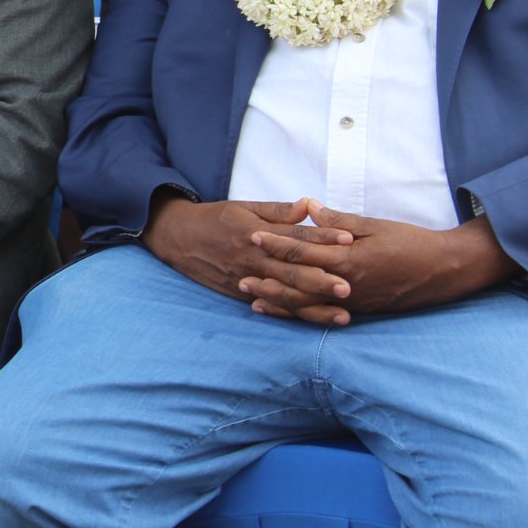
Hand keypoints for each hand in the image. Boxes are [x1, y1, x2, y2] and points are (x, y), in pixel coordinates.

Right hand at [141, 194, 339, 314]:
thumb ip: (278, 210)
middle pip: (292, 270)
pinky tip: (312, 321)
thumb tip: (309, 207)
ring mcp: (246, 278)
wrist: (177, 237)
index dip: (322, 237)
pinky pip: (270, 306)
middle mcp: (252, 257)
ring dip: (314, 305)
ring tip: (342, 314)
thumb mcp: (244, 207)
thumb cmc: (215, 218)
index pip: (294, 235)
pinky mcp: (240, 293)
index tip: (350, 239)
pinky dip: (291, 315)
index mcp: (255, 232)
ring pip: (284, 294)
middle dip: (321, 280)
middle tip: (349, 286)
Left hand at [243, 206, 517, 322]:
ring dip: (278, 300)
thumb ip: (338, 220)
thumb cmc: (412, 242)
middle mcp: (348, 283)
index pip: (304, 250)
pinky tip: (283, 312)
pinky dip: (300, 314)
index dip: (276, 243)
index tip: (252, 236)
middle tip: (239, 273)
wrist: (446, 270)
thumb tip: (307, 206)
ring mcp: (354, 301)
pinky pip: (323, 315)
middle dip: (268, 277)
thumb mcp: (375, 225)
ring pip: (308, 303)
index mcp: (349, 258)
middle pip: (299, 281)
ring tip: (251, 296)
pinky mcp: (362, 311)